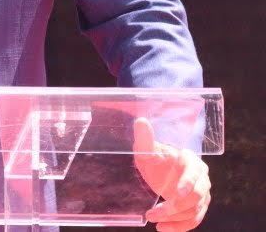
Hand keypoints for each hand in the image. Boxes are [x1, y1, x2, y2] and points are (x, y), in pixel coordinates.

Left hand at [134, 116, 210, 231]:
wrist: (162, 171)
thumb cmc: (156, 159)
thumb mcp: (147, 151)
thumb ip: (145, 139)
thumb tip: (140, 121)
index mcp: (190, 160)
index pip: (194, 172)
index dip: (187, 183)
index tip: (176, 194)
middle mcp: (201, 178)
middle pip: (196, 195)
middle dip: (175, 206)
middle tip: (155, 213)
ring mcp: (202, 194)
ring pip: (194, 210)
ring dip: (174, 218)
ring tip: (154, 220)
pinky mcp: (199, 207)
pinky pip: (194, 220)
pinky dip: (180, 227)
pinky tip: (163, 229)